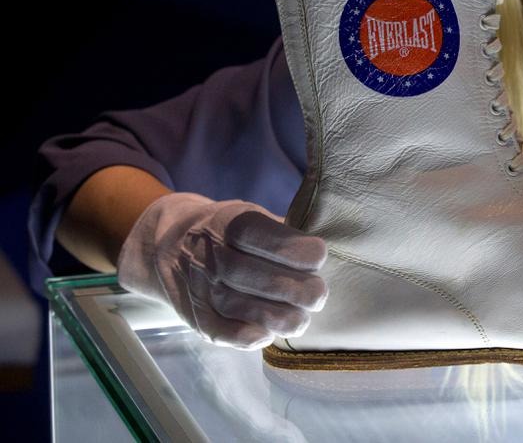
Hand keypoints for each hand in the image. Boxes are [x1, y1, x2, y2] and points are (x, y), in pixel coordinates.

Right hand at [117, 192, 328, 349]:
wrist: (169, 246)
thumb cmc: (229, 232)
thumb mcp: (251, 214)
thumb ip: (282, 231)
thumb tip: (324, 251)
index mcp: (227, 222)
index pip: (259, 235)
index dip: (294, 249)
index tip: (319, 257)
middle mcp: (209, 254)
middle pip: (253, 275)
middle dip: (295, 289)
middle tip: (318, 295)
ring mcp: (199, 286)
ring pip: (239, 307)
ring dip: (279, 317)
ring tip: (302, 318)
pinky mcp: (194, 315)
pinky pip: (220, 331)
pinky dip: (248, 336)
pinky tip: (270, 334)